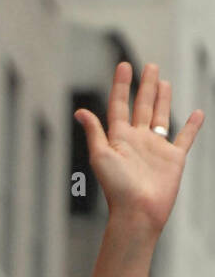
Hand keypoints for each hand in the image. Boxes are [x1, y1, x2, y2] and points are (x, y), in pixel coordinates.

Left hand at [74, 62, 203, 235]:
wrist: (138, 211)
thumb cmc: (117, 187)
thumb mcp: (100, 156)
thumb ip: (94, 132)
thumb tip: (79, 111)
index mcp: (119, 138)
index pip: (119, 105)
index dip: (121, 85)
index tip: (124, 65)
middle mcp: (137, 140)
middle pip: (142, 106)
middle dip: (145, 86)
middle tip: (149, 66)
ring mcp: (156, 148)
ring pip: (161, 116)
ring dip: (163, 99)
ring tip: (164, 82)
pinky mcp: (173, 159)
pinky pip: (185, 138)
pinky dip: (192, 126)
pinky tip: (197, 112)